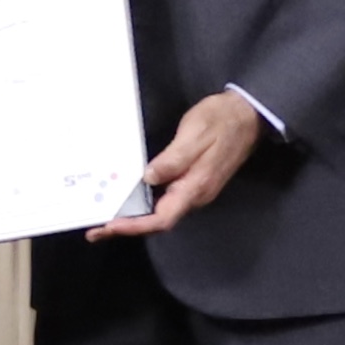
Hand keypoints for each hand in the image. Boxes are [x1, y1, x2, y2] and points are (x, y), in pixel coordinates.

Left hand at [93, 90, 266, 236]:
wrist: (248, 114)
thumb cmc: (221, 120)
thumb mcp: (194, 134)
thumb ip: (172, 159)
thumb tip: (148, 178)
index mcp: (195, 187)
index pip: (162, 218)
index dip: (135, 225)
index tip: (110, 226)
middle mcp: (195, 195)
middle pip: (159, 221)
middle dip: (127, 227)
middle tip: (97, 230)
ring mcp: (195, 190)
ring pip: (161, 212)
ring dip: (134, 218)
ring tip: (107, 219)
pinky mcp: (193, 182)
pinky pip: (166, 200)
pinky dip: (145, 204)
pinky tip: (130, 199)